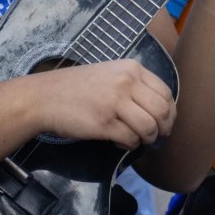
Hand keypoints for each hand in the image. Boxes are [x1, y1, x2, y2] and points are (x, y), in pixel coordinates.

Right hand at [36, 60, 175, 150]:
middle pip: (162, 111)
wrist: (44, 97)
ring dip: (147, 139)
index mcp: (132, 69)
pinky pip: (130, 139)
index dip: (171, 113)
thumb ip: (134, 85)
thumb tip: (159, 109)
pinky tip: (119, 143)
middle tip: (157, 137)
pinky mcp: (105, 123)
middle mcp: (127, 82)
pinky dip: (130, 145)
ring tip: (136, 140)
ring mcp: (116, 102)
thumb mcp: (111, 74)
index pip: (166, 93)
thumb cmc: (78, 87)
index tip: (166, 123)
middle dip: (164, 129)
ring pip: (149, 127)